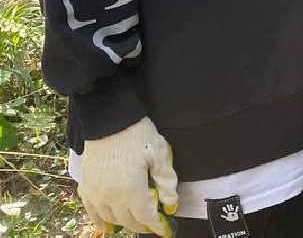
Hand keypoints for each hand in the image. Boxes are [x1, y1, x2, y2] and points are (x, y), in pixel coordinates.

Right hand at [78, 116, 178, 235]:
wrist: (109, 121)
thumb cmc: (137, 135)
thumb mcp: (159, 154)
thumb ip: (166, 182)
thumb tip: (171, 204)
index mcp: (131, 190)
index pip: (146, 217)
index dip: (157, 226)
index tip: (165, 230)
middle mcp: (111, 197)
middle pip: (129, 220)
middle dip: (143, 225)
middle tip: (154, 224)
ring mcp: (96, 194)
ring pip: (111, 219)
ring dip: (125, 223)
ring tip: (136, 221)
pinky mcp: (86, 188)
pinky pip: (92, 213)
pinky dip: (101, 221)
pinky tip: (108, 224)